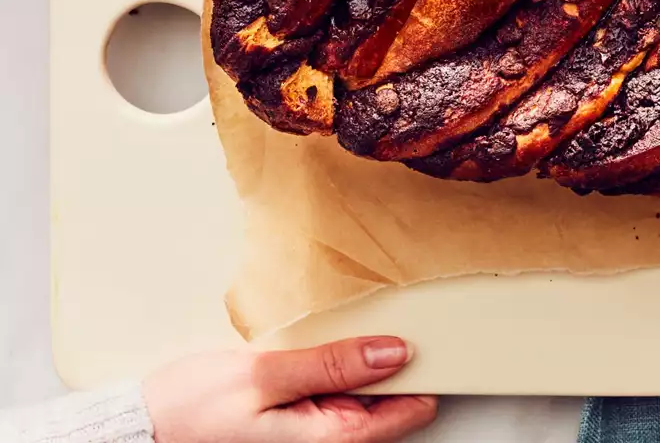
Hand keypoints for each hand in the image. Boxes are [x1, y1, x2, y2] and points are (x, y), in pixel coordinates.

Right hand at [142, 336, 437, 442]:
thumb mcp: (263, 376)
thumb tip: (393, 352)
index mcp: (332, 439)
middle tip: (373, 321)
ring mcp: (313, 436)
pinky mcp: (298, 423)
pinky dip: (331, 369)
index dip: (422, 371)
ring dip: (356, 363)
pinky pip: (332, 394)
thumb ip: (332, 365)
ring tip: (334, 333)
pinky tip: (310, 350)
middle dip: (386, 362)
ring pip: (361, 395)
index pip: (410, 411)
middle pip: (389, 401)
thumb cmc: (189, 412)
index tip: (426, 336)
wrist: (140, 430)